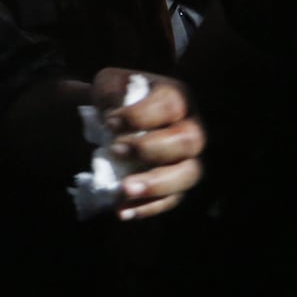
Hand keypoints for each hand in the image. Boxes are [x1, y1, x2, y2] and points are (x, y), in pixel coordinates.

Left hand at [90, 67, 204, 220]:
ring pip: (189, 174)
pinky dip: (148, 208)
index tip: (109, 122)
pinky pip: (172, 200)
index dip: (140, 116)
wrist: (105, 123)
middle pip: (189, 140)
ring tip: (123, 190)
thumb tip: (112, 110)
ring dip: (156, 185)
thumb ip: (110, 91)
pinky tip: (122, 211)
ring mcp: (188, 159)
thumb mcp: (107, 85)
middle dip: (151, 148)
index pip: (170, 105)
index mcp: (177, 97)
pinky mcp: (177, 185)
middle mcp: (191, 127)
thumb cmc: (112, 99)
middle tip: (116, 151)